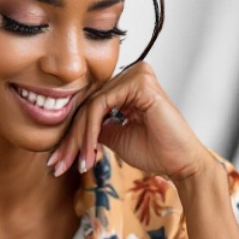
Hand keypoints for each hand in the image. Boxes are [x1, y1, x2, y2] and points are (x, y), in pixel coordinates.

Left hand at [48, 62, 211, 182]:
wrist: (181, 164)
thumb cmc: (155, 152)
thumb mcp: (116, 137)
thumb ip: (96, 127)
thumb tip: (71, 128)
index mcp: (129, 85)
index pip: (91, 105)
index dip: (73, 134)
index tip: (58, 160)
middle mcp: (132, 74)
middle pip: (88, 105)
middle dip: (71, 139)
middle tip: (57, 164)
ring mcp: (137, 75)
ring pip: (91, 106)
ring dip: (79, 138)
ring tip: (75, 164)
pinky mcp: (140, 82)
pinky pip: (101, 106)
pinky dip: (90, 131)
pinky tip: (89, 152)